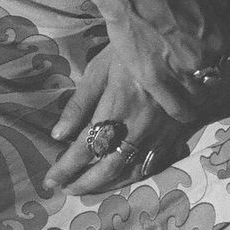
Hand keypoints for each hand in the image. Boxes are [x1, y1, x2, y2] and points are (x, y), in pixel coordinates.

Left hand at [44, 46, 185, 195]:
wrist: (178, 40)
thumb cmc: (132, 48)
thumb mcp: (101, 67)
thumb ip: (80, 102)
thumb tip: (58, 134)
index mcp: (117, 105)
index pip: (86, 146)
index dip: (66, 166)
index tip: (51, 179)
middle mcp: (139, 124)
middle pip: (108, 166)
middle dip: (84, 183)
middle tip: (65, 190)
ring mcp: (159, 131)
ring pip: (131, 171)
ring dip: (107, 186)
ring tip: (87, 189)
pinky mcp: (174, 133)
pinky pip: (152, 165)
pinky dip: (133, 177)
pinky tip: (120, 179)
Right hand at [100, 0, 229, 121]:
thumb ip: (220, 18)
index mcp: (221, 37)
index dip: (226, 61)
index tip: (220, 62)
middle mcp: (205, 58)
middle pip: (218, 80)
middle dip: (212, 77)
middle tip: (203, 73)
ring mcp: (180, 72)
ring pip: (200, 98)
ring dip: (198, 95)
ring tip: (192, 90)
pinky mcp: (156, 81)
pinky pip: (179, 110)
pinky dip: (185, 113)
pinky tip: (185, 112)